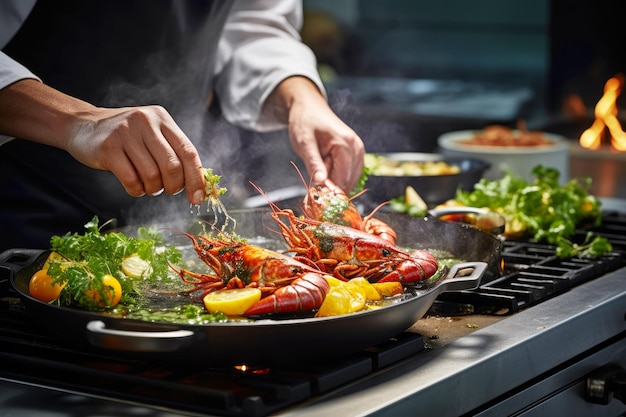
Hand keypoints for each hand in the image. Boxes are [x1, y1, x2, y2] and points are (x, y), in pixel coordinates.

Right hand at [68, 105, 205, 203]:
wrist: (82, 124)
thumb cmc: (125, 136)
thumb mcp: (152, 134)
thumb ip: (173, 152)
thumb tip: (199, 184)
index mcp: (162, 118)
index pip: (188, 151)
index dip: (196, 178)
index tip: (198, 198)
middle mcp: (146, 121)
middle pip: (172, 166)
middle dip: (173, 186)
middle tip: (166, 189)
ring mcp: (126, 133)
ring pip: (152, 175)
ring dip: (153, 189)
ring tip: (147, 185)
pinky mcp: (108, 147)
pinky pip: (131, 180)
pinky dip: (136, 190)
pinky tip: (134, 186)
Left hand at [288, 98, 363, 190]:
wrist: (309, 108)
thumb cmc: (305, 121)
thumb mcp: (304, 143)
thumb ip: (314, 164)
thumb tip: (320, 184)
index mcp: (346, 144)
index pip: (342, 180)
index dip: (327, 189)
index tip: (312, 191)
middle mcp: (357, 148)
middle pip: (347, 182)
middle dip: (330, 184)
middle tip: (314, 173)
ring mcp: (359, 151)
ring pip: (349, 180)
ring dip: (333, 179)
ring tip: (320, 164)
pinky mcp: (357, 154)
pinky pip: (349, 174)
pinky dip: (337, 175)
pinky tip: (327, 165)